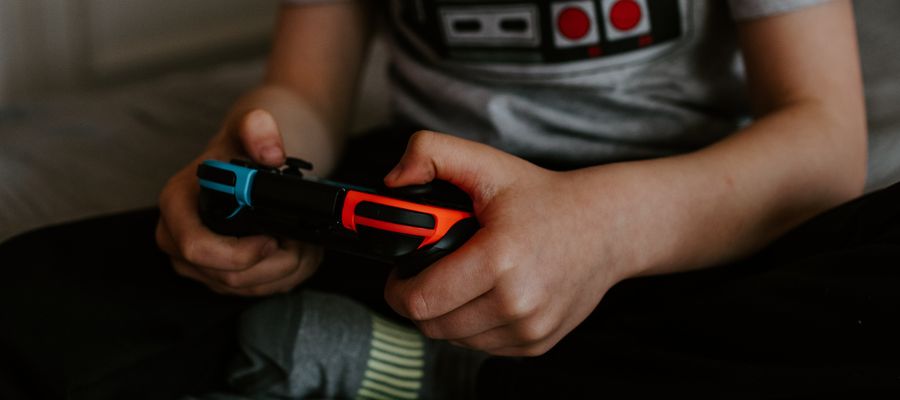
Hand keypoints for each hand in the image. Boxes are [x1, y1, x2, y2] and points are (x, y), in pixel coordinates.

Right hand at [156, 109, 322, 295]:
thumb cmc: (241, 148)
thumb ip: (258, 129)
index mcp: (176, 205)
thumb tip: (272, 154)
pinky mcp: (219, 278)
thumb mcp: (249, 127)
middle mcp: (178, 240)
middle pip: (229, 276)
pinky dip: (286, 275)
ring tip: (304, 241)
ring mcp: (198, 264)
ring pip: (249, 287)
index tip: (273, 238)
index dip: (239, 253)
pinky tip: (297, 250)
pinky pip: (258, 290)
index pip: (198, 248)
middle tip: (302, 240)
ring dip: (286, 269)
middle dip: (275, 263)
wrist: (246, 164)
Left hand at [383, 131, 634, 355]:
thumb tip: (392, 181)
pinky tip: (486, 294)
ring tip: (459, 280)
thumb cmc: (543, 198)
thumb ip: (430, 154)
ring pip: (455, 339)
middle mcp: (518, 302)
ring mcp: (530, 328)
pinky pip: (482, 346)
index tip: (401, 271)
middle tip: (427, 273)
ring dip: (446, 315)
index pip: (420, 300)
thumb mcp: (487, 163)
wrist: (606, 228)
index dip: (398, 287)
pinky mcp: (537, 344)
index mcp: (499, 259)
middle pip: (432, 325)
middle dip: (418, 301)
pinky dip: (474, 325)